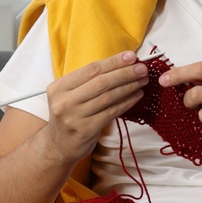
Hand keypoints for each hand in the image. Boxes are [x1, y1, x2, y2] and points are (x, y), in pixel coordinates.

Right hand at [39, 50, 148, 164]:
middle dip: (125, 73)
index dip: (113, 62)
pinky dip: (126, 102)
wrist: (59, 145)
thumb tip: (119, 65)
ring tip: (142, 81)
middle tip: (142, 69)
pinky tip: (136, 96)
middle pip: (101, 82)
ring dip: (129, 87)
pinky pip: (111, 112)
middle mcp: (64, 101)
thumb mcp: (70, 95)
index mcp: (59, 87)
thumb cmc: (70, 116)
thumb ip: (88, 82)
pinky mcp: (86, 130)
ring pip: (108, 97)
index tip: (131, 56)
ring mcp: (74, 117)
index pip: (91, 69)